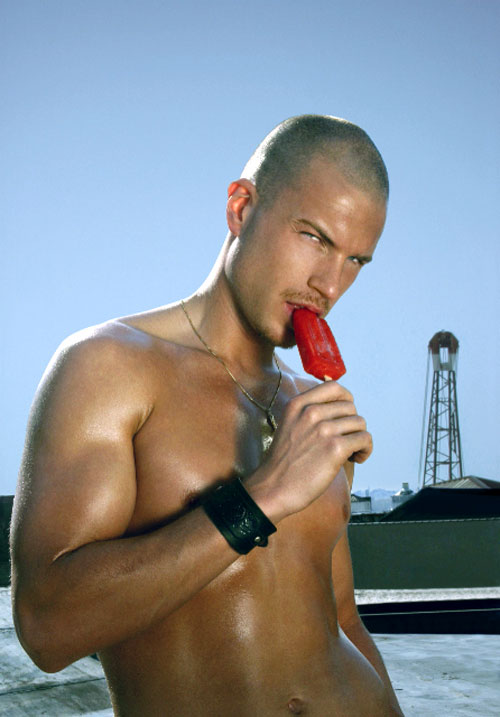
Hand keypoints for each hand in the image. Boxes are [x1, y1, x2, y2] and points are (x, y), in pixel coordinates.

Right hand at [247, 381, 371, 521]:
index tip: (345, 414)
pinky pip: (365, 439)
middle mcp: (311, 412)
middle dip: (352, 424)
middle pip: (350, 407)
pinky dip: (365, 450)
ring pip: (360, 423)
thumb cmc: (284, 461)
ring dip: (359, 438)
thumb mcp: (290, 424)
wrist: (274, 488)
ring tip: (350, 452)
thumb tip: (341, 405)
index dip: (346, 399)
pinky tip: (355, 459)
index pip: (334, 387)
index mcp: (298, 404)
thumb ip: (309, 412)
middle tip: (344, 440)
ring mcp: (324, 429)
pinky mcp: (335, 448)